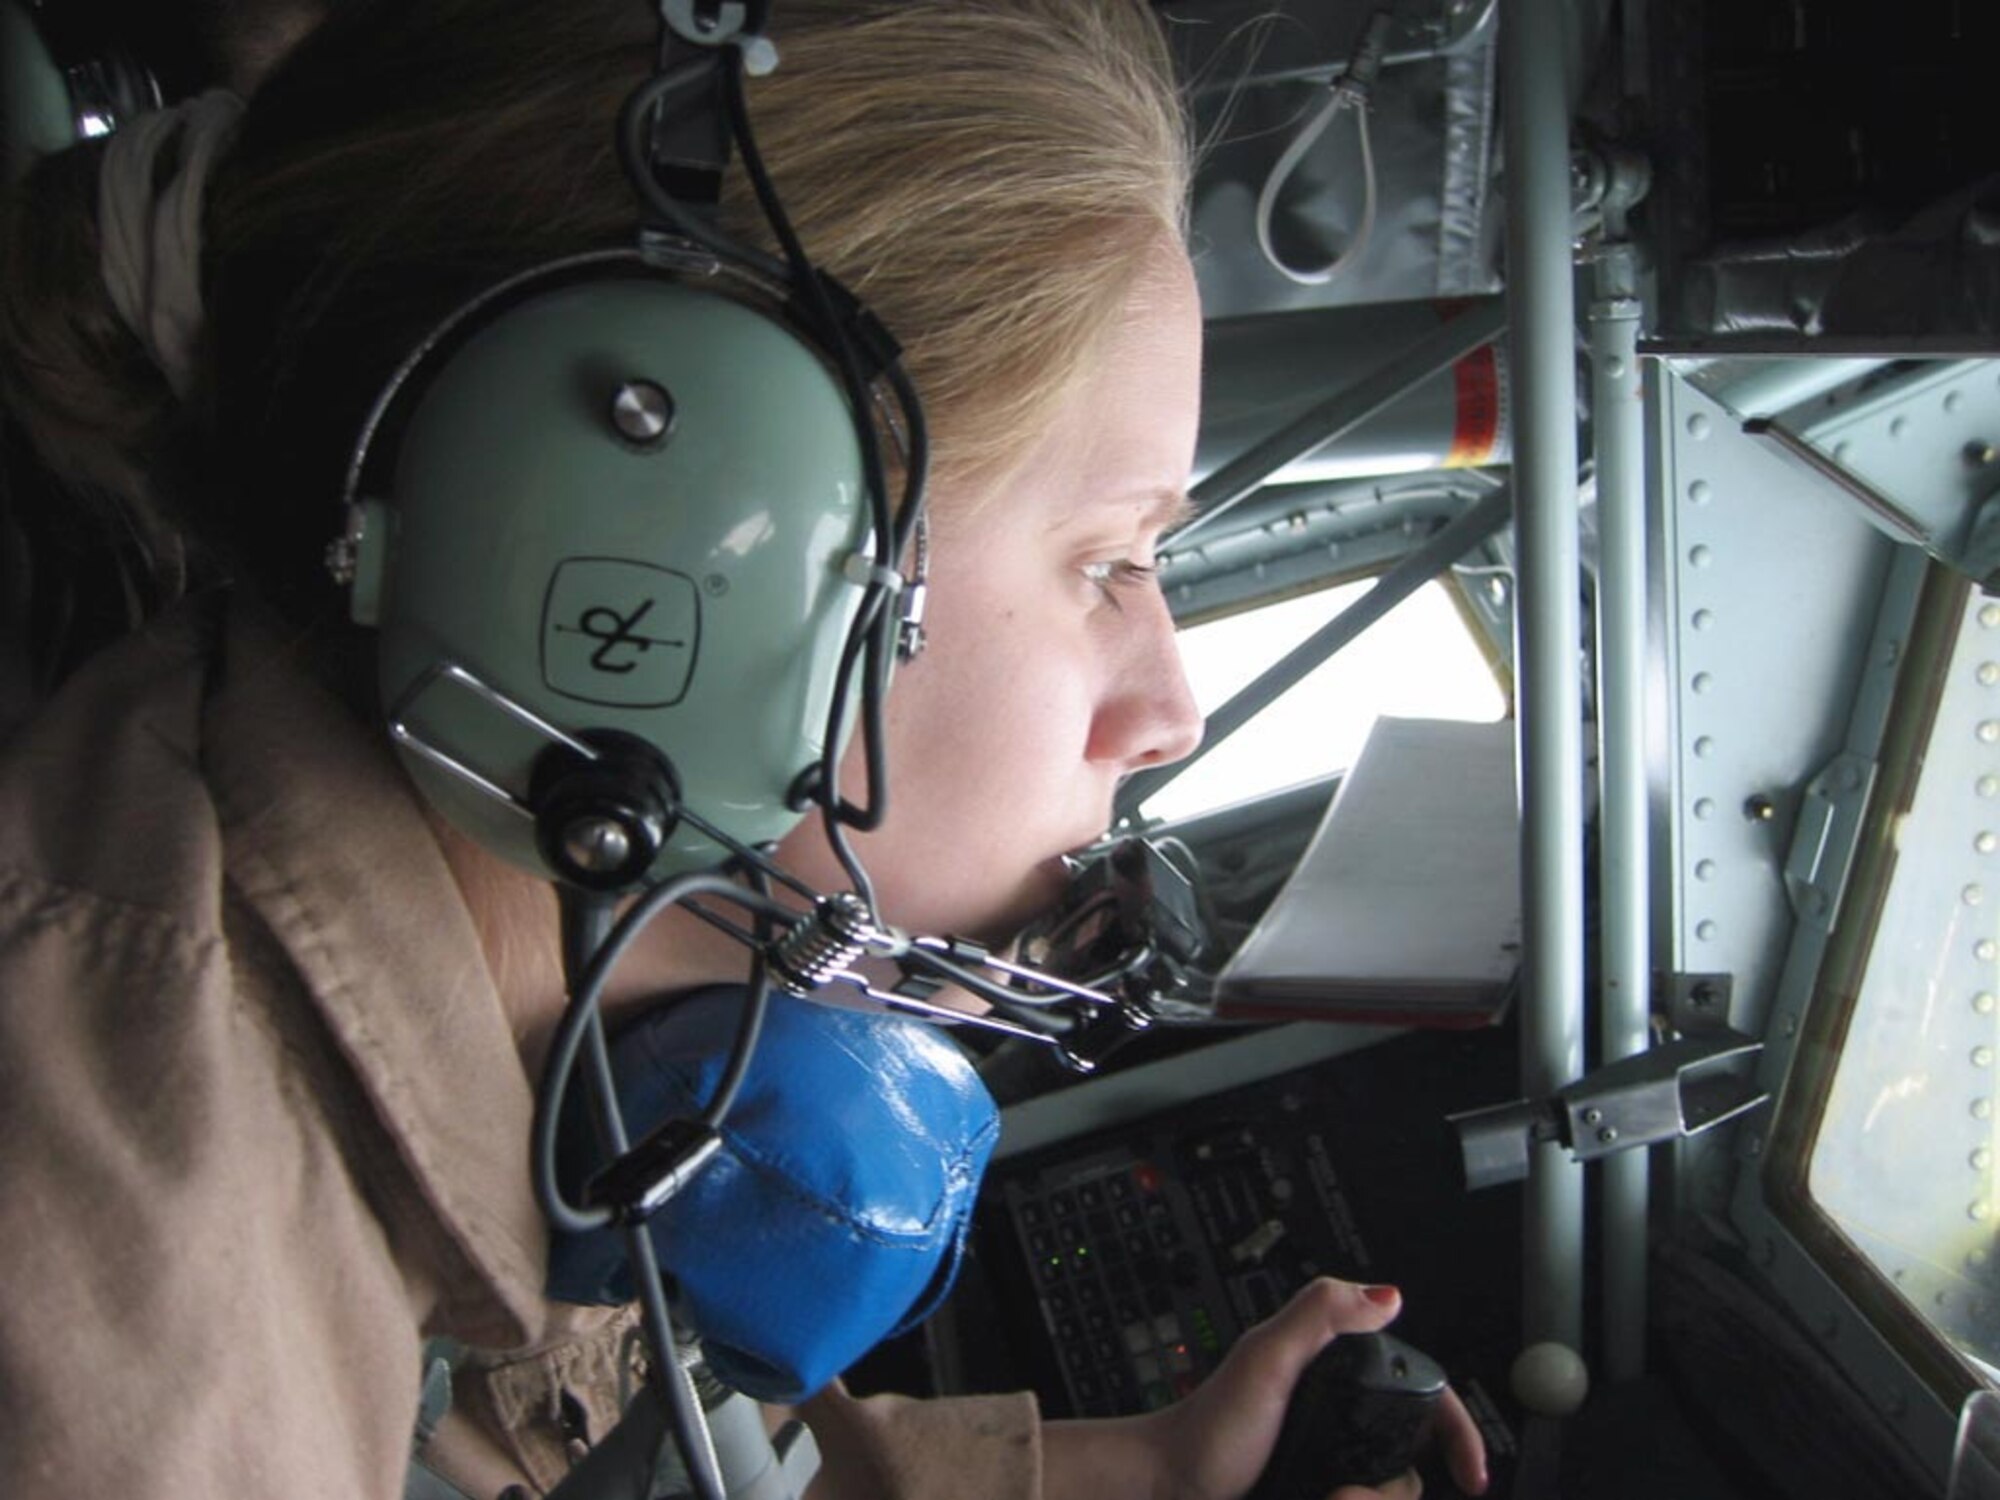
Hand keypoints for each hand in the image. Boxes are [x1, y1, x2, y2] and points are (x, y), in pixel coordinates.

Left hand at [1043, 1278, 1487, 1499]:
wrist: (1167, 1487)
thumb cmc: (1206, 1429)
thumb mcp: (1264, 1360)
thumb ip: (1318, 1315)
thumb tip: (1388, 1296)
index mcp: (1341, 1376)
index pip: (1426, 1401)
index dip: (1458, 1435)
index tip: (1471, 1476)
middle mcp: (1344, 1419)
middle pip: (1411, 1464)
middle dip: (1388, 1490)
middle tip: (1341, 1494)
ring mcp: (1332, 1463)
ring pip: (1389, 1493)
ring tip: (1324, 1499)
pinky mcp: (1321, 1491)